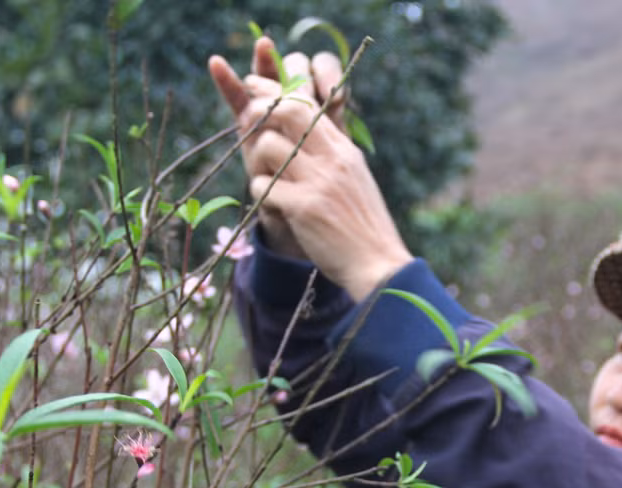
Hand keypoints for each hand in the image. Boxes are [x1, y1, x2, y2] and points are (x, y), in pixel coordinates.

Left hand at [209, 38, 411, 299]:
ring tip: (267, 181)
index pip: (306, 103)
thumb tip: (300, 131)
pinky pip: (262, 186)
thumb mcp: (353, 179)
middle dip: (257, 110)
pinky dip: (260, 195)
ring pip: (268, 147)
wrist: (378, 264)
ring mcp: (318, 182)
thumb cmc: (364, 226)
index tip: (255, 88)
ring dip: (256, 162)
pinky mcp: (304, 208)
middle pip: (285, 111)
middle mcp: (332, 159)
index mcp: (344, 149)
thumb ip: (330, 154)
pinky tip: (273, 206)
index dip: (275, 91)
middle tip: (244, 121)